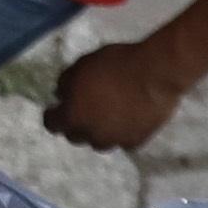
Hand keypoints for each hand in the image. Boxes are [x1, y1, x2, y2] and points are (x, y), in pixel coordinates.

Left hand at [46, 39, 191, 155]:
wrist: (155, 73)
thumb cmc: (114, 64)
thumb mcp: (80, 66)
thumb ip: (65, 83)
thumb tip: (60, 96)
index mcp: (72, 116)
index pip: (52, 124)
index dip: (53, 115)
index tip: (56, 108)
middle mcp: (91, 134)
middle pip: (75, 136)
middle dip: (76, 124)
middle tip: (83, 110)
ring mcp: (115, 141)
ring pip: (100, 142)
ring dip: (98, 132)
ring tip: (106, 117)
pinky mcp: (137, 141)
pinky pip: (124, 142)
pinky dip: (122, 133)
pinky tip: (127, 121)